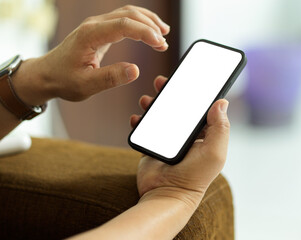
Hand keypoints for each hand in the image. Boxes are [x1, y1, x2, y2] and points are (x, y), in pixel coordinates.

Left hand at [13, 5, 169, 105]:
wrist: (48, 74)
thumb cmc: (64, 80)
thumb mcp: (86, 85)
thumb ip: (110, 78)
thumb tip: (135, 71)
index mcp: (90, 35)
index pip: (124, 25)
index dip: (145, 33)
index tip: (161, 45)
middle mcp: (94, 25)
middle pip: (129, 14)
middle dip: (150, 26)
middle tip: (164, 44)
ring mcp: (97, 25)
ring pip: (128, 13)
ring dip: (147, 21)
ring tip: (163, 34)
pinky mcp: (100, 30)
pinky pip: (123, 19)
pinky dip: (140, 23)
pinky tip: (149, 31)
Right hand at [130, 76, 229, 208]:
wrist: (166, 195)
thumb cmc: (194, 177)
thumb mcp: (215, 152)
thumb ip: (221, 127)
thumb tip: (222, 101)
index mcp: (203, 135)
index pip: (200, 108)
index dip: (194, 92)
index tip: (187, 77)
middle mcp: (186, 135)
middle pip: (178, 107)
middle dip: (169, 93)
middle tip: (161, 82)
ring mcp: (168, 140)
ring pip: (160, 114)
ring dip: (153, 103)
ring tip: (146, 99)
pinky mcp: (152, 145)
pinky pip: (145, 127)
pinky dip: (140, 120)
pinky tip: (137, 118)